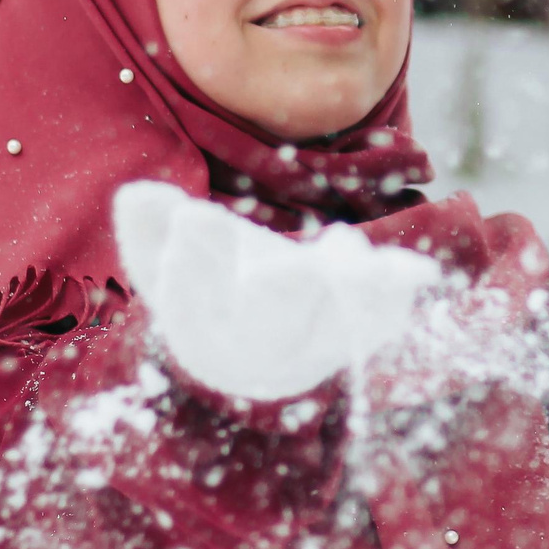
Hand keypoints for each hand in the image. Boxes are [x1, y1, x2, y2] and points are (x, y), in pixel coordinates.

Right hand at [111, 183, 443, 401]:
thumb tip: (135, 195)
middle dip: (278, 287)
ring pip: (335, 327)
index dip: (190, 258)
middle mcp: (258, 347)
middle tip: (288, 261)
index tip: (191, 215)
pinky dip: (395, 299)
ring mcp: (311, 348)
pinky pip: (381, 325)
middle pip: (269, 322)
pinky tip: (413, 272)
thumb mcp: (165, 260)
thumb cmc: (204, 285)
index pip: (189, 295)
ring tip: (354, 250)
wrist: (248, 353)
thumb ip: (149, 228)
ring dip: (353, 291)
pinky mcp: (354, 336)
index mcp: (201, 327)